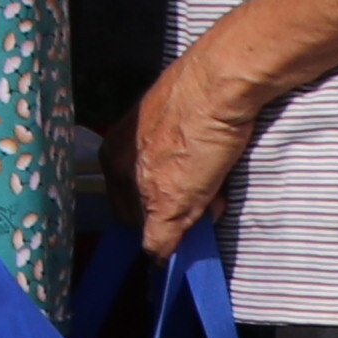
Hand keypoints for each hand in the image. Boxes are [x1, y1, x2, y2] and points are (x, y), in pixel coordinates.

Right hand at [125, 50, 266, 253]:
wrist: (223, 81)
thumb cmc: (194, 134)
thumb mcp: (175, 198)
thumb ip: (158, 232)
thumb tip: (153, 255)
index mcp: (114, 163)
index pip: (131, 217)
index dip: (160, 229)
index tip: (184, 234)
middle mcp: (125, 143)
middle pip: (150, 196)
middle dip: (179, 209)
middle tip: (207, 210)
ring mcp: (149, 125)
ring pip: (172, 176)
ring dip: (196, 190)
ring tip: (219, 187)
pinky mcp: (175, 110)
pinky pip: (187, 152)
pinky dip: (204, 165)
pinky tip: (221, 162)